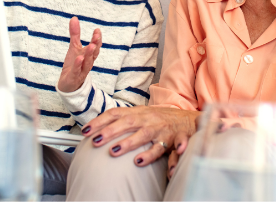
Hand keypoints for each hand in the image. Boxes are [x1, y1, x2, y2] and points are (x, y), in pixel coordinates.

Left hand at [57, 17, 101, 92]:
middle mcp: (87, 63)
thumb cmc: (73, 64)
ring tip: (90, 46)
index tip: (97, 30)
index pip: (96, 47)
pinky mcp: (74, 77)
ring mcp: (82, 71)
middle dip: (96, 45)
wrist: (67, 84)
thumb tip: (74, 18)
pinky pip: (77, 71)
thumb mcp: (73, 47)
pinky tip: (79, 58)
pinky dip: (78, 65)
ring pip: (87, 63)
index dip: (97, 39)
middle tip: (96, 36)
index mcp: (88, 55)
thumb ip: (75, 34)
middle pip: (93, 54)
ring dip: (89, 54)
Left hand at [81, 105, 198, 168]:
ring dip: (129, 142)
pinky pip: (166, 148)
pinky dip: (154, 154)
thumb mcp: (143, 116)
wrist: (190, 120)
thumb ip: (124, 121)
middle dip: (111, 131)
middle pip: (128, 122)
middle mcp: (149, 119)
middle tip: (96, 140)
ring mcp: (161, 129)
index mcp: (139, 113)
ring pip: (144, 134)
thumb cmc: (162, 120)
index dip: (101, 121)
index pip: (117, 113)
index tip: (86, 130)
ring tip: (114, 151)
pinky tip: (142, 161)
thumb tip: (98, 130)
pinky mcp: (173, 139)